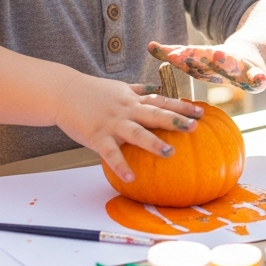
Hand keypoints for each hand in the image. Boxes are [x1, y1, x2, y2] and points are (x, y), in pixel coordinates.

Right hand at [54, 76, 204, 182]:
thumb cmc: (93, 92)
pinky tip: (131, 178)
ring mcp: (112, 123)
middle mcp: (126, 110)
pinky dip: (120, 165)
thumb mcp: (119, 88)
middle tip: (195, 128)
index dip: (182, 107)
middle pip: (154, 114)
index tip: (202, 113)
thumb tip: (157, 89)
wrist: (63, 92)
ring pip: (135, 132)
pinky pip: (110, 153)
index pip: (162, 101)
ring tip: (169, 153)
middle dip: (175, 121)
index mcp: (133, 99)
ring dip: (152, 143)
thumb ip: (139, 90)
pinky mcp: (97, 136)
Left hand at [148, 41, 265, 93]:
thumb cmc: (216, 61)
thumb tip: (149, 45)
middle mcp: (221, 58)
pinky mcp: (254, 74)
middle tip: (188, 54)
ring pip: (233, 64)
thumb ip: (175, 52)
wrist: (251, 56)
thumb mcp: (196, 56)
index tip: (171, 56)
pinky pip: (256, 78)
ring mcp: (238, 65)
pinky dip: (258, 79)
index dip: (182, 56)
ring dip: (227, 61)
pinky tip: (260, 81)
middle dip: (199, 55)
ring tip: (221, 56)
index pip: (191, 55)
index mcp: (205, 57)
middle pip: (209, 56)